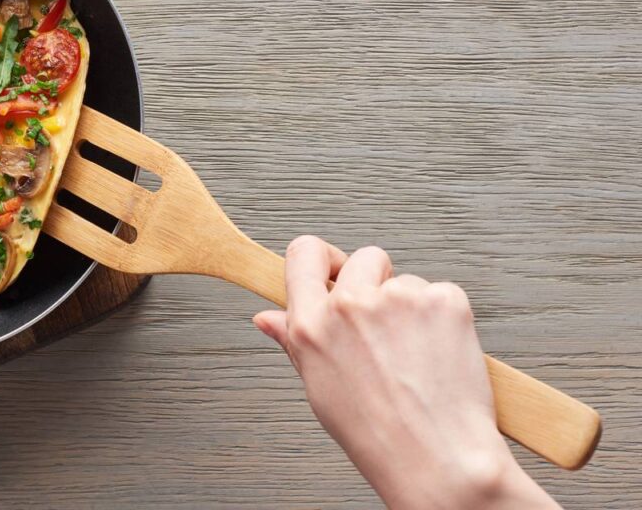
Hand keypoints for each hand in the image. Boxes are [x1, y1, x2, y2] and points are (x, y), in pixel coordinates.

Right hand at [254, 236, 559, 509]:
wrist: (436, 456)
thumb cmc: (377, 432)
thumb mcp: (319, 387)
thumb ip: (294, 340)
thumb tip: (268, 318)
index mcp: (312, 325)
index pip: (303, 254)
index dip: (322, 259)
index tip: (333, 269)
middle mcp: (350, 305)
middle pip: (363, 259)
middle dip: (374, 283)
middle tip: (384, 327)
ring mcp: (399, 298)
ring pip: (405, 280)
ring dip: (410, 307)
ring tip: (413, 355)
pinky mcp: (442, 300)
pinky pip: (441, 292)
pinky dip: (442, 318)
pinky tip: (437, 352)